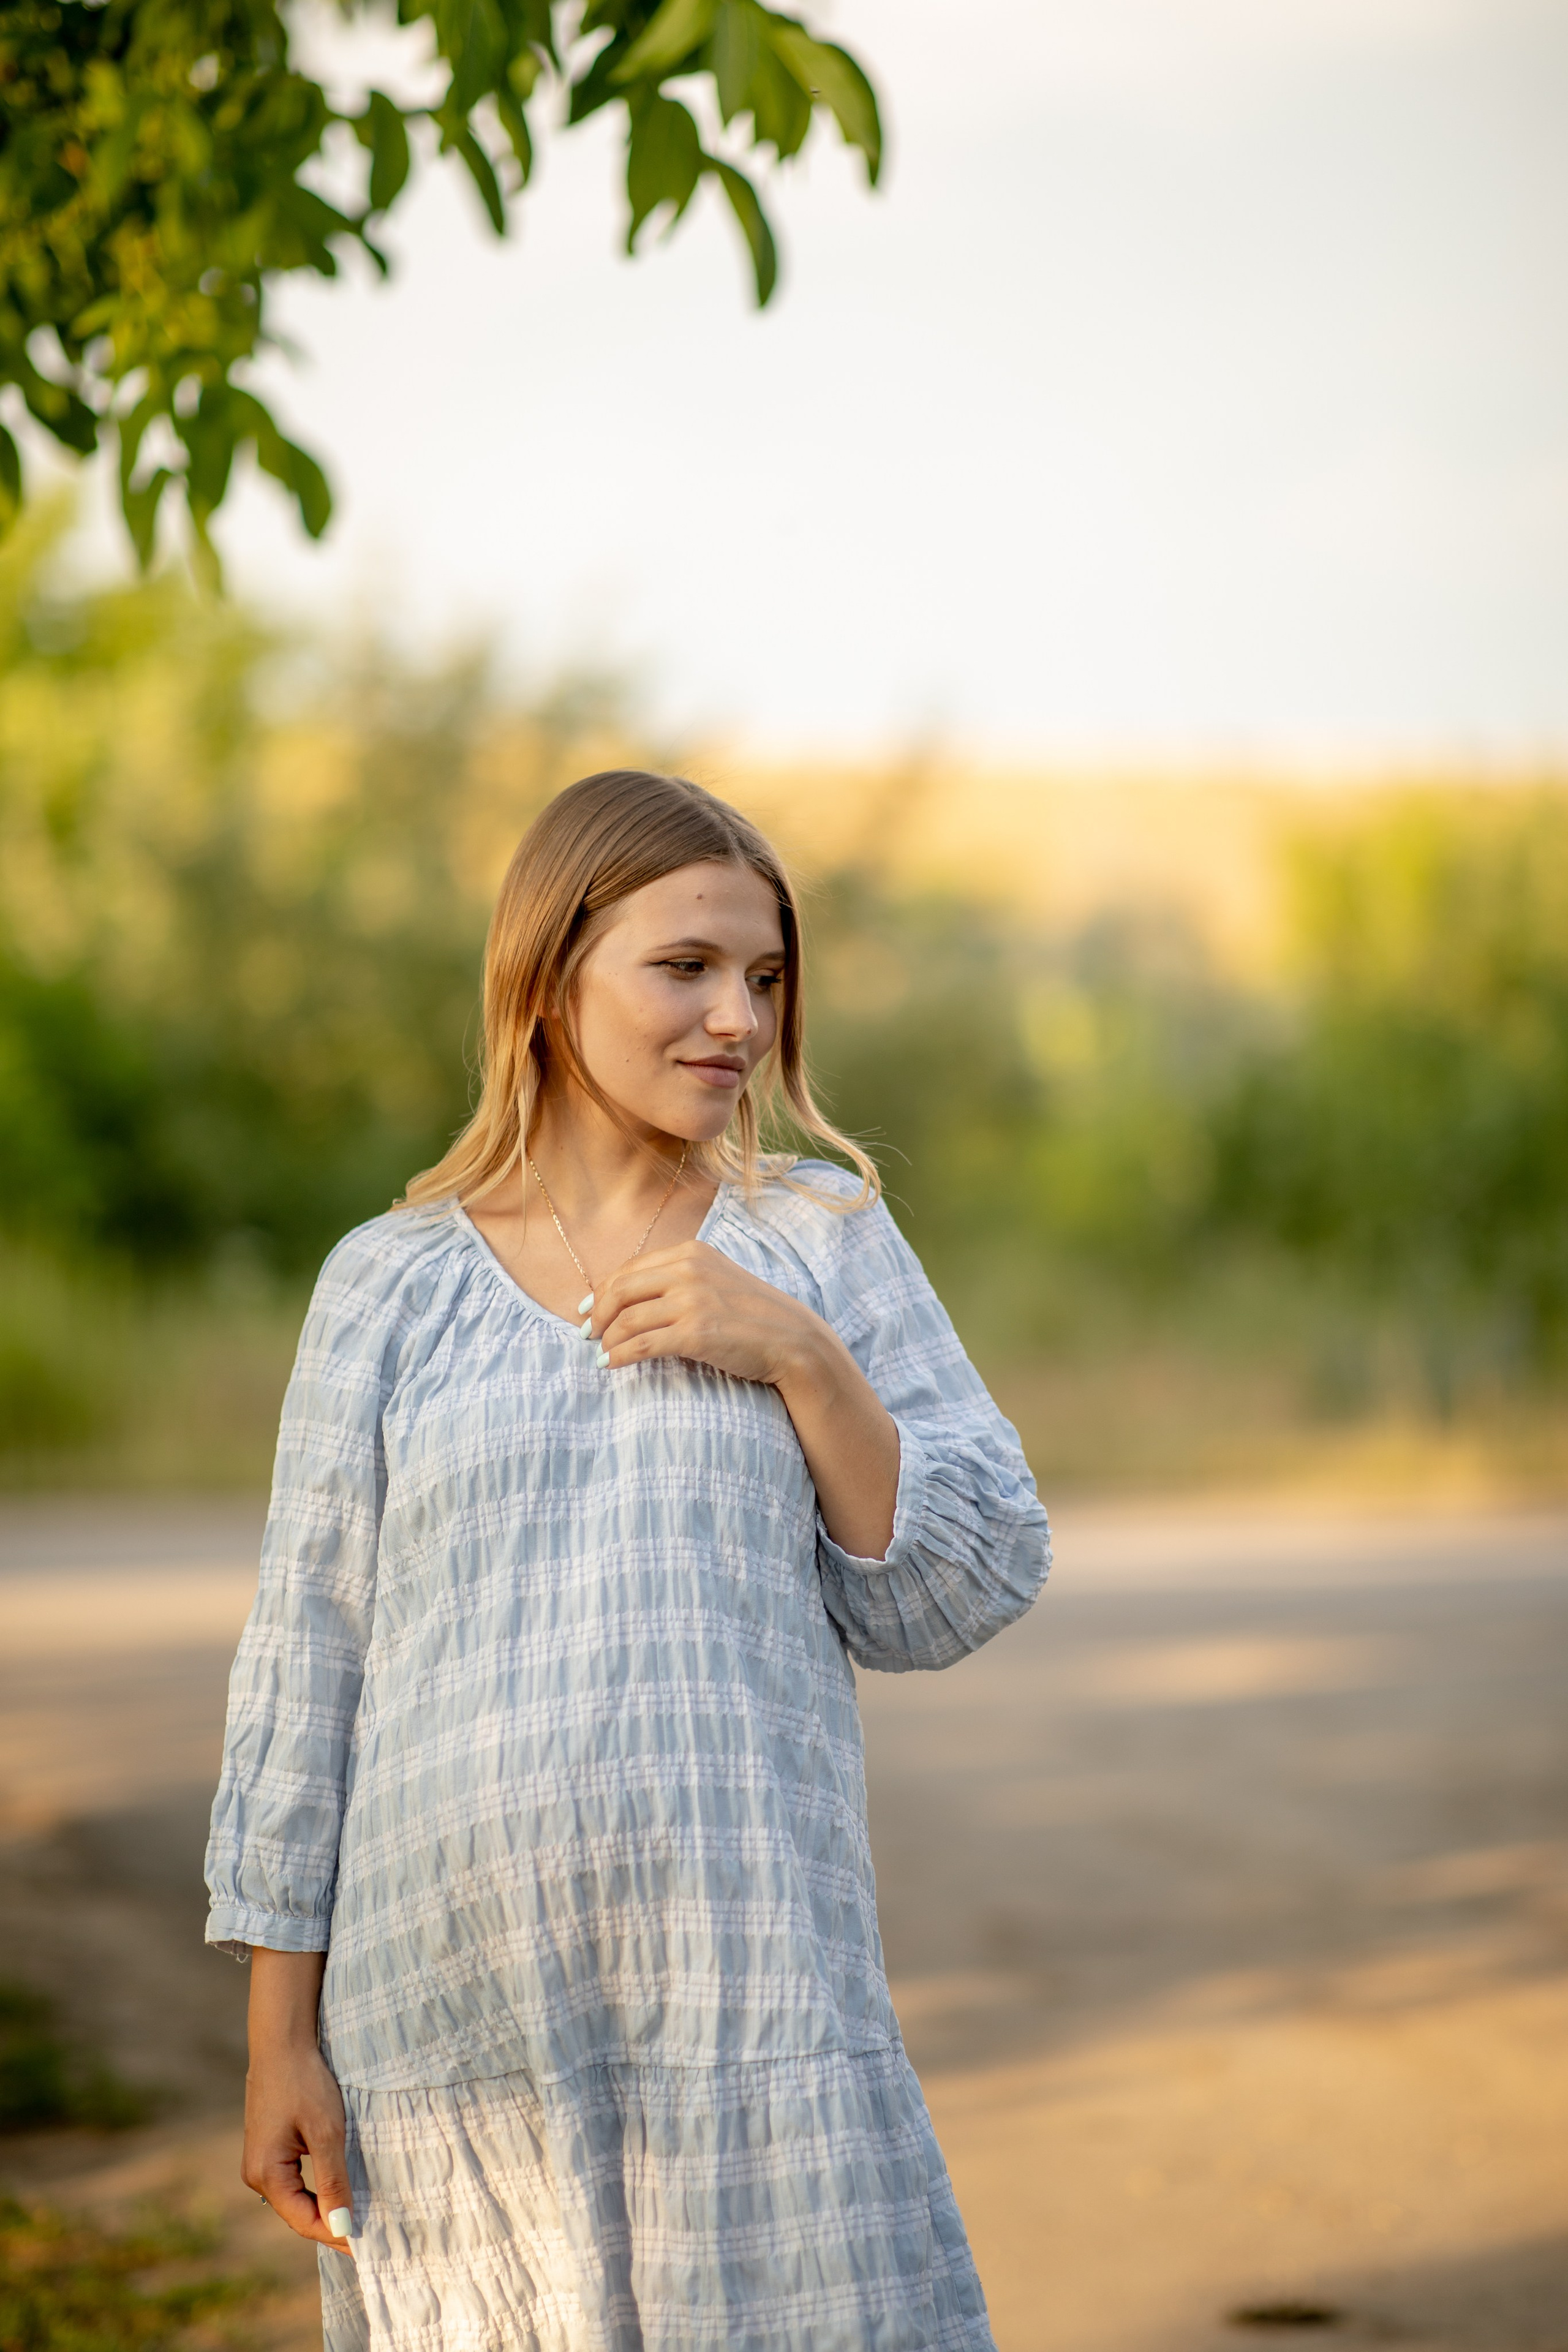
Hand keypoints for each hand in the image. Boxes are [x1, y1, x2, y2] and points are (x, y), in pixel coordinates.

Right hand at [242, 1948, 354, 2255]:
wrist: (282, 2041)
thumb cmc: (304, 2081)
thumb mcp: (326, 2131)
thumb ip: (333, 2180)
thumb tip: (341, 2226)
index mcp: (266, 2173)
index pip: (304, 2220)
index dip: (336, 2234)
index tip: (367, 2244)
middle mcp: (257, 2173)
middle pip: (298, 2213)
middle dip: (331, 2224)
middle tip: (369, 2236)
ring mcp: (261, 2160)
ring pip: (297, 2197)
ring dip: (325, 2207)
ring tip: (360, 2217)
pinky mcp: (269, 2147)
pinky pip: (294, 2180)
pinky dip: (317, 2189)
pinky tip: (339, 2190)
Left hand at [590, 1240, 820, 1385]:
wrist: (792, 1339)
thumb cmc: (752, 1315)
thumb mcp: (716, 1279)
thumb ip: (679, 1279)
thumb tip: (631, 1297)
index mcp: (690, 1252)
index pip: (629, 1268)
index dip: (601, 1291)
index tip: (587, 1309)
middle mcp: (688, 1270)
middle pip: (620, 1290)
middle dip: (596, 1314)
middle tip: (586, 1334)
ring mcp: (692, 1301)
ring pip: (627, 1320)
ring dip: (606, 1340)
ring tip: (600, 1355)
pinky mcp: (695, 1333)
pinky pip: (641, 1345)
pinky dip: (619, 1356)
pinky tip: (611, 1365)